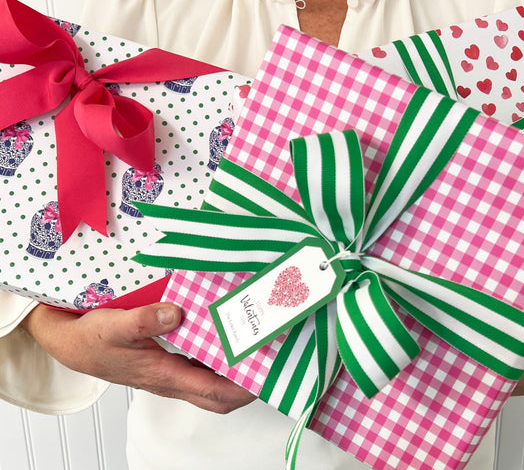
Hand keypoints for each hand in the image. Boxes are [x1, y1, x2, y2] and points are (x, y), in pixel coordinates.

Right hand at [21, 302, 255, 413]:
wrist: (70, 342)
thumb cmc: (91, 340)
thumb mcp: (115, 326)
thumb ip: (144, 320)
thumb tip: (175, 313)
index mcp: (163, 375)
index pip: (213, 390)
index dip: (243, 387)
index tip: (266, 376)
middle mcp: (170, 379)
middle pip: (216, 395)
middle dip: (245, 386)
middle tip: (268, 364)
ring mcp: (167, 373)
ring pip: (208, 382)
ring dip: (232, 372)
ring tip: (252, 349)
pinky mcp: (163, 363)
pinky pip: (196, 367)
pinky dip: (214, 358)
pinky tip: (219, 336)